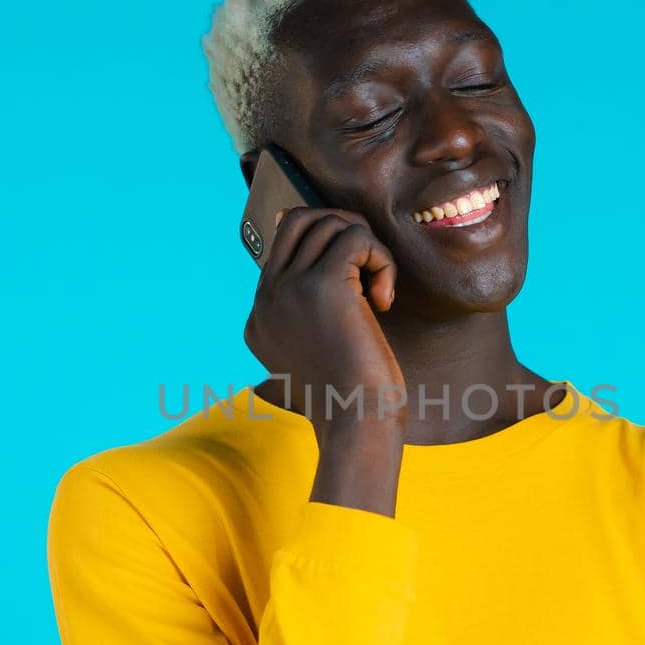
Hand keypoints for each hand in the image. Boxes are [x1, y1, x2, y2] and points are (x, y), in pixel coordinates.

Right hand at [244, 207, 404, 438]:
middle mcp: (266, 298)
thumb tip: (340, 271)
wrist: (356, 424)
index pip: (284, 246)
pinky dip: (382, 259)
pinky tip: (384, 299)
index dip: (328, 251)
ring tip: (378, 291)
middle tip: (369, 268)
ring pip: (331, 223)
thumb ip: (310, 318)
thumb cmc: (349, 398)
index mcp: (259, 316)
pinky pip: (357, 237)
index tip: (356, 291)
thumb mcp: (316, 356)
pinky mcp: (323, 285)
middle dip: (344, 231)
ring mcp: (290, 288)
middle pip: (300, 220)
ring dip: (368, 248)